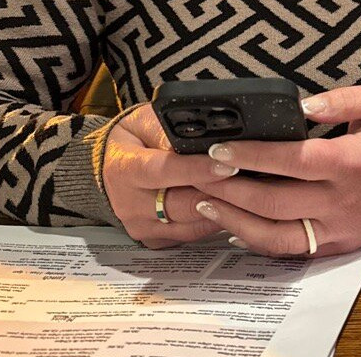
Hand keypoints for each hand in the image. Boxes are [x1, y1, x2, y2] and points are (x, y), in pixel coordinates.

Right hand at [102, 103, 241, 247]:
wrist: (108, 168)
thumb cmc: (134, 138)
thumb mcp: (146, 121)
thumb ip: (172, 131)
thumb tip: (207, 141)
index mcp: (125, 169)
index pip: (165, 171)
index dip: (198, 170)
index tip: (227, 166)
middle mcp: (130, 204)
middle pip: (183, 204)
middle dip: (221, 193)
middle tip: (253, 181)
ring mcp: (142, 227)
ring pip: (192, 225)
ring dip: (223, 210)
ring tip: (251, 192)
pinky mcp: (155, 240)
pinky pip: (191, 235)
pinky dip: (214, 221)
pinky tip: (234, 206)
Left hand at [193, 83, 360, 257]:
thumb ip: (344, 99)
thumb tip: (303, 103)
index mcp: (351, 162)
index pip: (292, 160)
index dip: (252, 155)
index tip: (219, 147)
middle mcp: (341, 201)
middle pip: (275, 201)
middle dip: (230, 187)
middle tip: (198, 173)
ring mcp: (338, 229)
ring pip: (276, 233)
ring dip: (234, 218)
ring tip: (203, 200)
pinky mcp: (336, 246)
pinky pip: (290, 250)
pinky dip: (256, 240)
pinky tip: (232, 224)